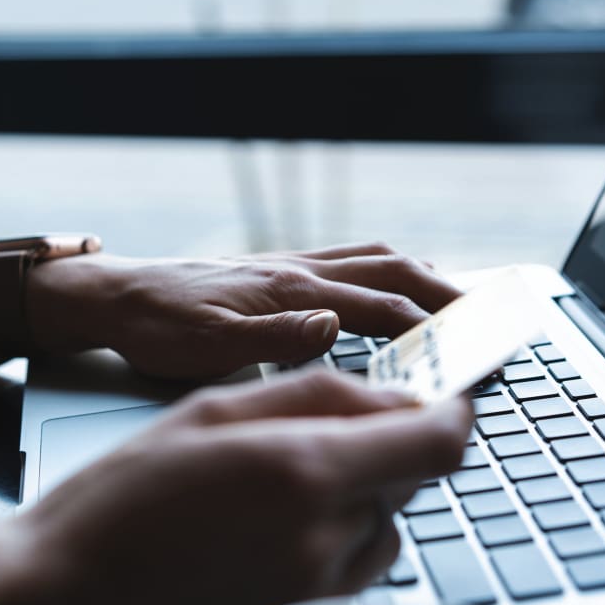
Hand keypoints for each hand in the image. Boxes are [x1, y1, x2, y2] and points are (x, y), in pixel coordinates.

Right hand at [17, 370, 471, 604]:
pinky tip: (276, 523)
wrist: (68, 594)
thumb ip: (316, 394)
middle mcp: (327, 537)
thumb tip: (391, 395)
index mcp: (305, 470)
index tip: (445, 393)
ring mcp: (320, 587)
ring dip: (363, 490)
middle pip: (412, 477)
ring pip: (389, 521)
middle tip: (324, 431)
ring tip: (283, 482)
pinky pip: (359, 562)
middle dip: (387, 444)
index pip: (437, 440)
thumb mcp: (212, 410)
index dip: (453, 410)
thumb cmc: (123, 497)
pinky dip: (341, 532)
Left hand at [27, 242, 460, 377]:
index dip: (434, 330)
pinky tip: (387, 280)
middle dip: (446, 293)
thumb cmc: (159, 329)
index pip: (383, 309)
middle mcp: (299, 270)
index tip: (473, 349)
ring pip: (373, 256)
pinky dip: (383, 266)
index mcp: (292, 293)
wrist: (117, 296)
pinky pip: (345, 255)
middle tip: (486, 316)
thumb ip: (274, 337)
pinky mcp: (276, 266)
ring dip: (421, 273)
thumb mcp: (207, 348)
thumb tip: (336, 326)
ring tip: (455, 294)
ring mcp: (289, 263)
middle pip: (393, 271)